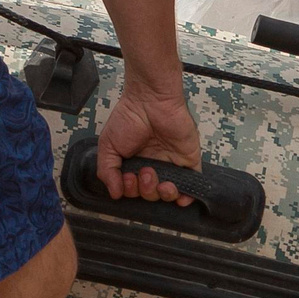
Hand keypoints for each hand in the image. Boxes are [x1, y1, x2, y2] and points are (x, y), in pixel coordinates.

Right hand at [96, 85, 202, 205]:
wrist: (150, 100)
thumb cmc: (129, 117)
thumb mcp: (108, 146)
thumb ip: (107, 171)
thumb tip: (115, 193)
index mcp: (135, 163)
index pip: (134, 189)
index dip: (130, 190)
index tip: (127, 178)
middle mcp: (153, 165)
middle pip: (150, 194)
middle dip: (144, 190)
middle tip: (142, 172)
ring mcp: (171, 163)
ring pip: (169, 193)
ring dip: (160, 193)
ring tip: (153, 175)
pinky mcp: (188, 160)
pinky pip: (191, 185)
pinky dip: (186, 197)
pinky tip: (178, 196)